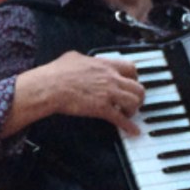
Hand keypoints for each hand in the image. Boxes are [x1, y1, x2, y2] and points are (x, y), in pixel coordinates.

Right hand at [7, 51, 144, 136]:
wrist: (50, 87)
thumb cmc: (56, 73)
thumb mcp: (74, 57)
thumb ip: (85, 59)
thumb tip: (82, 59)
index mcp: (105, 65)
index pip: (131, 68)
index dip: (134, 77)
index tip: (131, 82)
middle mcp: (111, 78)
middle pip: (137, 87)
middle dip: (138, 96)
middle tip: (133, 101)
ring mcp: (108, 94)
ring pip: (134, 102)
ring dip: (134, 109)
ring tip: (128, 114)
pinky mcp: (102, 109)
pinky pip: (121, 119)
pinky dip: (129, 126)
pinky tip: (133, 131)